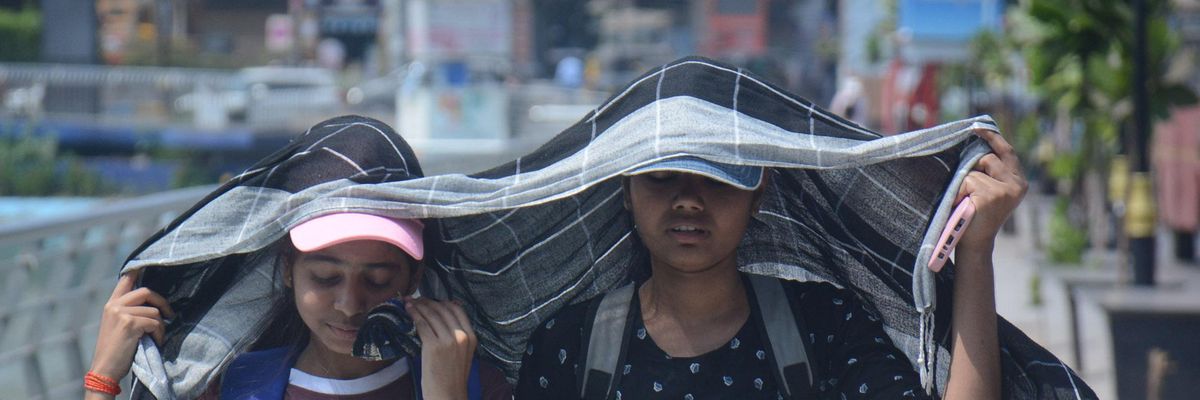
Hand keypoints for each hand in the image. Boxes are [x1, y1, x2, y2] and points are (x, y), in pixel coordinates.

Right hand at [90, 271, 173, 380]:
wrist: (105, 369)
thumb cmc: (117, 350)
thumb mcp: (119, 326)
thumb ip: (129, 311)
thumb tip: (153, 303)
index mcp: (111, 304)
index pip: (125, 279)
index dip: (138, 269)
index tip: (146, 264)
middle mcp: (114, 305)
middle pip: (146, 291)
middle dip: (162, 302)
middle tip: (169, 315)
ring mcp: (121, 313)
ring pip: (154, 311)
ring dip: (161, 326)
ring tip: (156, 337)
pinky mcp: (129, 323)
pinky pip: (155, 323)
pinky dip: (160, 333)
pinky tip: (155, 342)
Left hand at [406, 297, 476, 399]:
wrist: (448, 396)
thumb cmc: (452, 377)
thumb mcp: (463, 354)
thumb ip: (458, 335)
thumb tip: (445, 315)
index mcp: (471, 337)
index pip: (457, 309)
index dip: (442, 301)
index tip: (430, 300)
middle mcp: (462, 336)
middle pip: (443, 309)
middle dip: (427, 301)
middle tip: (416, 299)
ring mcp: (448, 341)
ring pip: (431, 315)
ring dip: (418, 306)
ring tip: (408, 303)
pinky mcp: (433, 347)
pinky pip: (422, 325)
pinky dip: (413, 315)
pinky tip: (407, 311)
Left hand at [955, 129, 1028, 257]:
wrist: (973, 244)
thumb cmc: (974, 216)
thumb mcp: (986, 189)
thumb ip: (987, 171)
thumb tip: (974, 144)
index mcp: (1018, 182)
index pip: (1007, 152)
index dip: (993, 137)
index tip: (976, 127)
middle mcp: (1018, 185)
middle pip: (986, 158)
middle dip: (971, 168)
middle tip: (966, 189)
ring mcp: (1007, 190)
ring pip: (974, 170)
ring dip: (963, 184)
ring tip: (965, 202)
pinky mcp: (993, 195)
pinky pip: (967, 180)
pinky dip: (958, 192)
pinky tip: (962, 206)